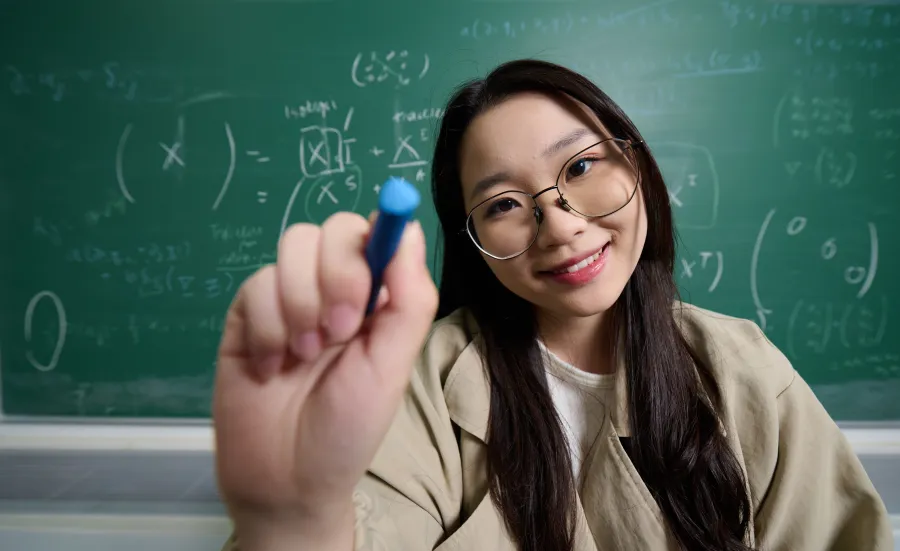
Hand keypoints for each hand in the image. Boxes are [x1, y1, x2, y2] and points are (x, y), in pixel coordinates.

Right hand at [213, 213, 437, 543]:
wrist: (284, 481)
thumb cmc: (349, 428)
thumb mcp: (392, 367)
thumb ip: (408, 298)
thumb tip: (407, 228)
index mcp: (376, 298)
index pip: (374, 233)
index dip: (373, 237)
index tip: (370, 274)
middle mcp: (332, 289)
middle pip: (329, 230)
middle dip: (336, 277)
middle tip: (339, 332)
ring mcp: (287, 299)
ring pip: (290, 247)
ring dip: (299, 302)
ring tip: (305, 356)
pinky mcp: (247, 315)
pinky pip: (254, 284)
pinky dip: (267, 327)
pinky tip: (272, 368)